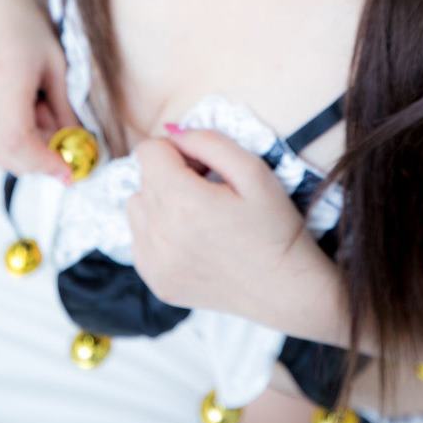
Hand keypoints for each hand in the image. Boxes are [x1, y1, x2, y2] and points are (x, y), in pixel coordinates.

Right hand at [0, 0, 76, 182]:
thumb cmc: (31, 34)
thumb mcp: (58, 68)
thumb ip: (65, 111)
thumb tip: (78, 148)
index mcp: (3, 83)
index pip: (19, 141)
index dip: (45, 162)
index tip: (70, 172)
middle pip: (8, 155)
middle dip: (41, 162)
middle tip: (66, 149)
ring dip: (29, 154)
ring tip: (44, 115)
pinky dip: (15, 146)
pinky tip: (29, 118)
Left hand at [125, 127, 320, 316]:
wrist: (286, 289)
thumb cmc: (275, 225)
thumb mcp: (253, 170)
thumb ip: (208, 141)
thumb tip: (173, 133)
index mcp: (182, 201)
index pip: (148, 151)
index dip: (177, 151)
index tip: (204, 167)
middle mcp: (160, 234)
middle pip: (143, 178)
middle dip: (171, 175)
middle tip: (209, 192)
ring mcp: (154, 263)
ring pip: (136, 208)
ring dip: (160, 203)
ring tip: (198, 216)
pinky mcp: (156, 282)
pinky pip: (139, 239)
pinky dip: (158, 233)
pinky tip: (192, 240)